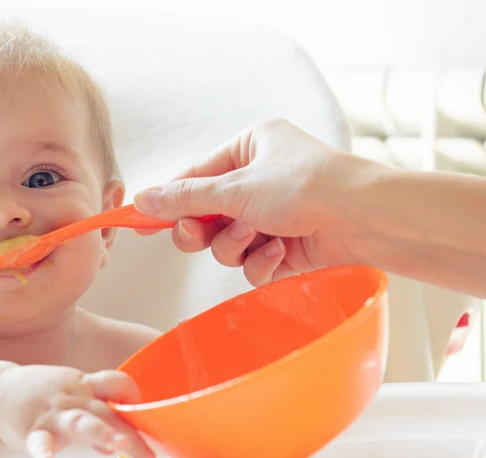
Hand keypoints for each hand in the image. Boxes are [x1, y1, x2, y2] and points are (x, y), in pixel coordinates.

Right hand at [0, 365, 154, 457]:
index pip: (117, 384)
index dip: (134, 396)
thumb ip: (98, 416)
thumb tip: (120, 443)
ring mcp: (52, 411)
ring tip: (113, 445)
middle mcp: (72, 395)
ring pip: (79, 420)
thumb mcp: (72, 398)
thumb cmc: (41, 395)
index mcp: (84, 385)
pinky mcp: (30, 428)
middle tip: (148, 456)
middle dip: (129, 433)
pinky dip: (43, 451)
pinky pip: (38, 440)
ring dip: (98, 431)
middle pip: (107, 410)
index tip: (150, 418)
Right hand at [134, 118, 363, 285]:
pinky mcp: (286, 245)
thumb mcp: (236, 187)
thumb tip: (143, 199)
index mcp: (250, 148)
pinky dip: (261, 260)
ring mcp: (273, 214)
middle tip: (195, 235)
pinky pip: (253, 261)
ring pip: (226, 242)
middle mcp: (260, 179)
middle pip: (206, 214)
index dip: (165, 201)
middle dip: (203, 229)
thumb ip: (185, 198)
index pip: (194, 177)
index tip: (139, 221)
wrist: (366, 218)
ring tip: (255, 235)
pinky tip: (280, 251)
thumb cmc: (309, 186)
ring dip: (235, 244)